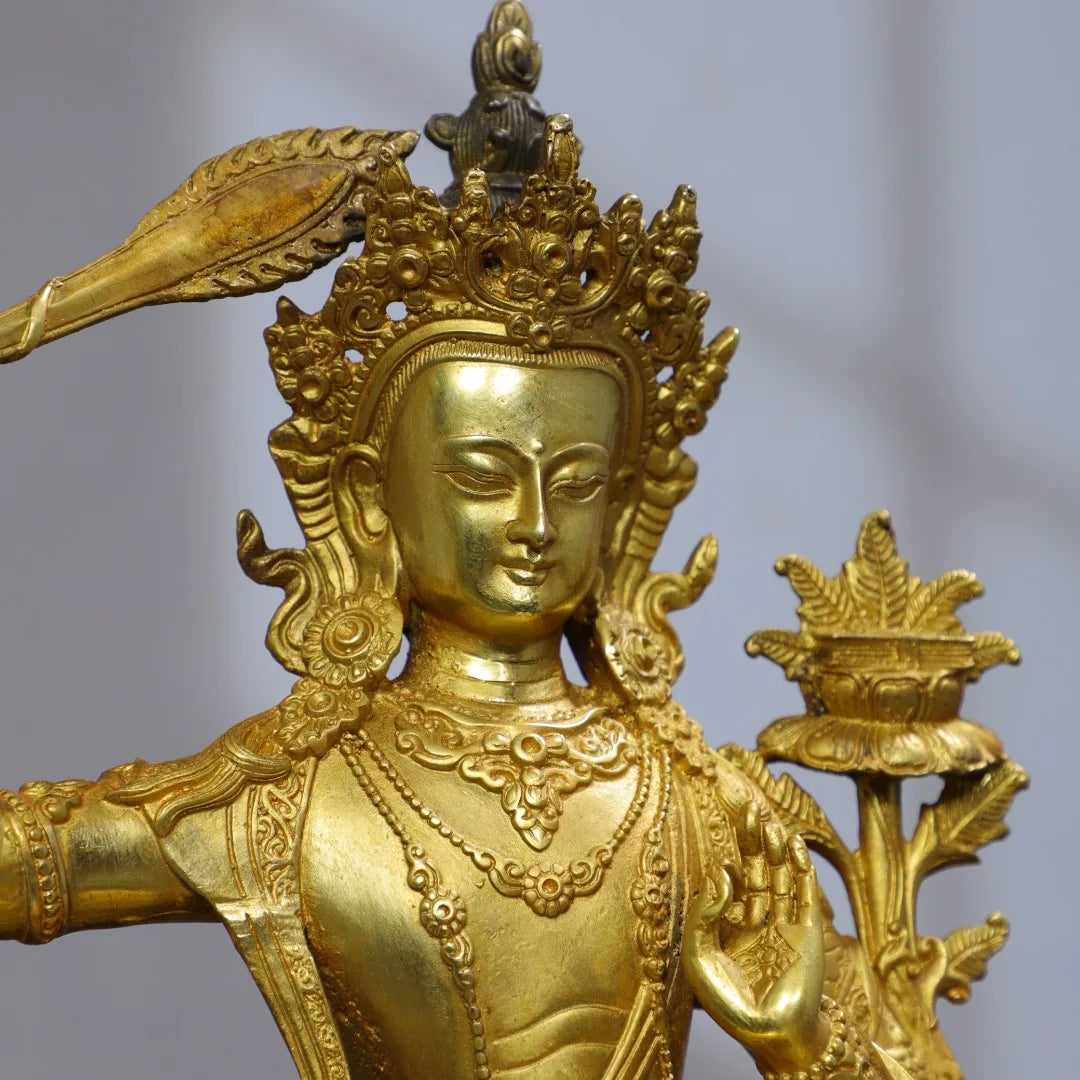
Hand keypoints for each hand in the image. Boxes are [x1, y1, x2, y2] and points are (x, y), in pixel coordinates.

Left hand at [682, 802, 828, 1073]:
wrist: (774, 1037)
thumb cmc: (732, 1005)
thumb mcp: (700, 957)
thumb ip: (704, 914)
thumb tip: (720, 873)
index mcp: (730, 926)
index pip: (729, 884)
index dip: (726, 869)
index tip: (723, 868)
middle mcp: (757, 920)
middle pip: (755, 869)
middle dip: (752, 841)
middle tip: (747, 808)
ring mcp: (784, 923)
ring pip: (780, 875)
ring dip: (775, 849)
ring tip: (769, 823)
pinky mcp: (808, 931)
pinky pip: (806, 892)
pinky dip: (801, 868)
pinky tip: (794, 845)